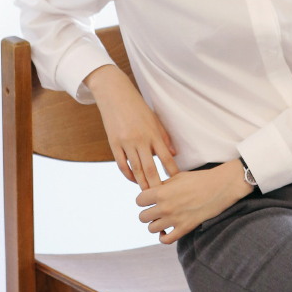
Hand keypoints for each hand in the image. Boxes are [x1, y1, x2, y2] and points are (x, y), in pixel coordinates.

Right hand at [84, 64, 178, 188]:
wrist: (114, 94)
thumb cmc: (137, 106)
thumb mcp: (154, 119)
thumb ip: (164, 137)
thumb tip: (173, 154)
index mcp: (153, 133)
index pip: (166, 158)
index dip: (172, 172)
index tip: (177, 184)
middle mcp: (140, 140)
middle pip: (151, 168)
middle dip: (157, 185)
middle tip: (163, 197)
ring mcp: (126, 142)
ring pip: (136, 169)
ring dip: (143, 183)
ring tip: (148, 194)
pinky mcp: (114, 143)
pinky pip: (122, 164)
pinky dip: (128, 174)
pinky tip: (134, 180)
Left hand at [136, 159, 253, 243]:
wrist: (220, 187)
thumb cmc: (200, 179)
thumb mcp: (177, 178)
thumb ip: (162, 186)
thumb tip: (150, 193)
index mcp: (161, 192)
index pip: (139, 201)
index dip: (143, 200)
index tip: (150, 200)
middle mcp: (165, 207)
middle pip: (142, 216)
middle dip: (148, 213)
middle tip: (156, 210)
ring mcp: (174, 219)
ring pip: (151, 228)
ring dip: (155, 224)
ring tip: (162, 220)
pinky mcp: (185, 228)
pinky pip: (166, 239)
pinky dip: (163, 237)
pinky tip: (166, 231)